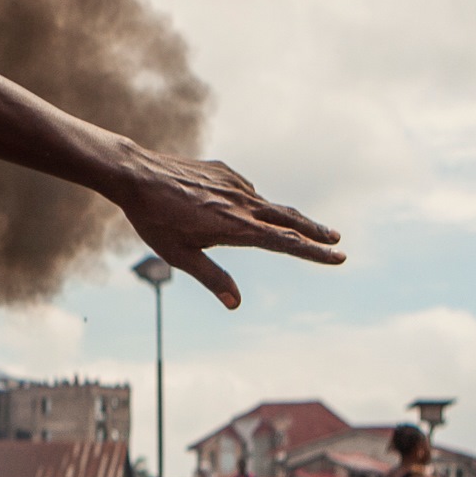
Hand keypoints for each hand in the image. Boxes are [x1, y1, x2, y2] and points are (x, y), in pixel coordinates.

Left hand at [109, 149, 341, 308]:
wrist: (137, 175)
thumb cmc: (155, 220)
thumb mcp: (180, 256)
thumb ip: (212, 278)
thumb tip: (235, 304)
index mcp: (237, 227)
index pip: (286, 242)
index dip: (314, 252)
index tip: (339, 256)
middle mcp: (242, 203)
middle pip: (290, 219)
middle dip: (315, 231)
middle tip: (336, 240)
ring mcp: (234, 184)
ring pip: (269, 204)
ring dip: (288, 217)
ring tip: (303, 227)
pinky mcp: (224, 172)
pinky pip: (246, 191)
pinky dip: (253, 202)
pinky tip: (246, 208)